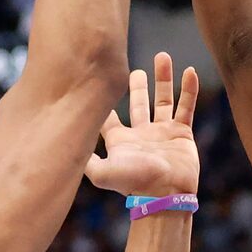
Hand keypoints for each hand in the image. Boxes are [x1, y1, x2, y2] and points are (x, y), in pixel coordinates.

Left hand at [86, 52, 200, 197]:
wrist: (167, 194)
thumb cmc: (135, 183)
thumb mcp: (103, 172)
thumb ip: (85, 159)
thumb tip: (62, 145)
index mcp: (121, 140)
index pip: (109, 117)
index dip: (103, 101)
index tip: (97, 80)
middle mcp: (141, 134)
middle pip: (138, 104)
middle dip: (136, 86)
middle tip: (134, 69)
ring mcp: (163, 133)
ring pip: (163, 100)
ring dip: (163, 79)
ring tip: (162, 57)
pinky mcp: (182, 134)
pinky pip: (187, 106)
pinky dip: (189, 89)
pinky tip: (189, 70)